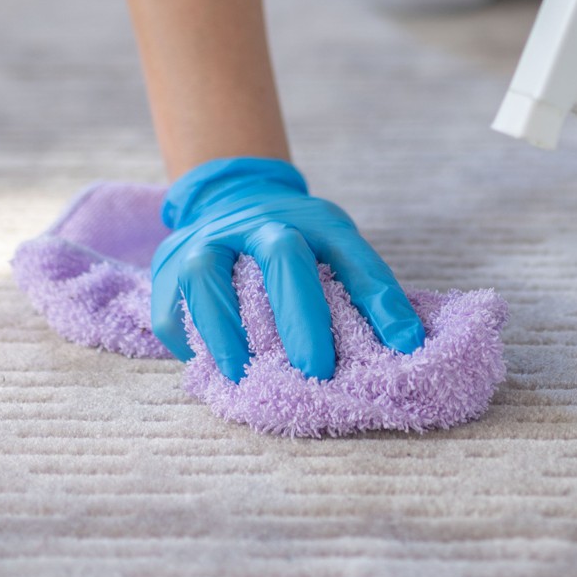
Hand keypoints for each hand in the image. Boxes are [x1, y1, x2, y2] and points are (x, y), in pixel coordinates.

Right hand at [151, 157, 425, 380]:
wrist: (229, 198)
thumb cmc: (296, 242)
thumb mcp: (337, 249)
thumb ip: (368, 292)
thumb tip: (407, 347)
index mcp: (314, 221)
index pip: (355, 257)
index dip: (382, 301)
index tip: (405, 346)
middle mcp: (260, 223)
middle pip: (284, 257)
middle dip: (302, 317)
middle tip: (317, 370)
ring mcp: (209, 240)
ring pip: (209, 276)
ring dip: (228, 331)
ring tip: (244, 378)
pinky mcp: (169, 266)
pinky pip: (174, 305)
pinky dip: (190, 341)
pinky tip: (212, 370)